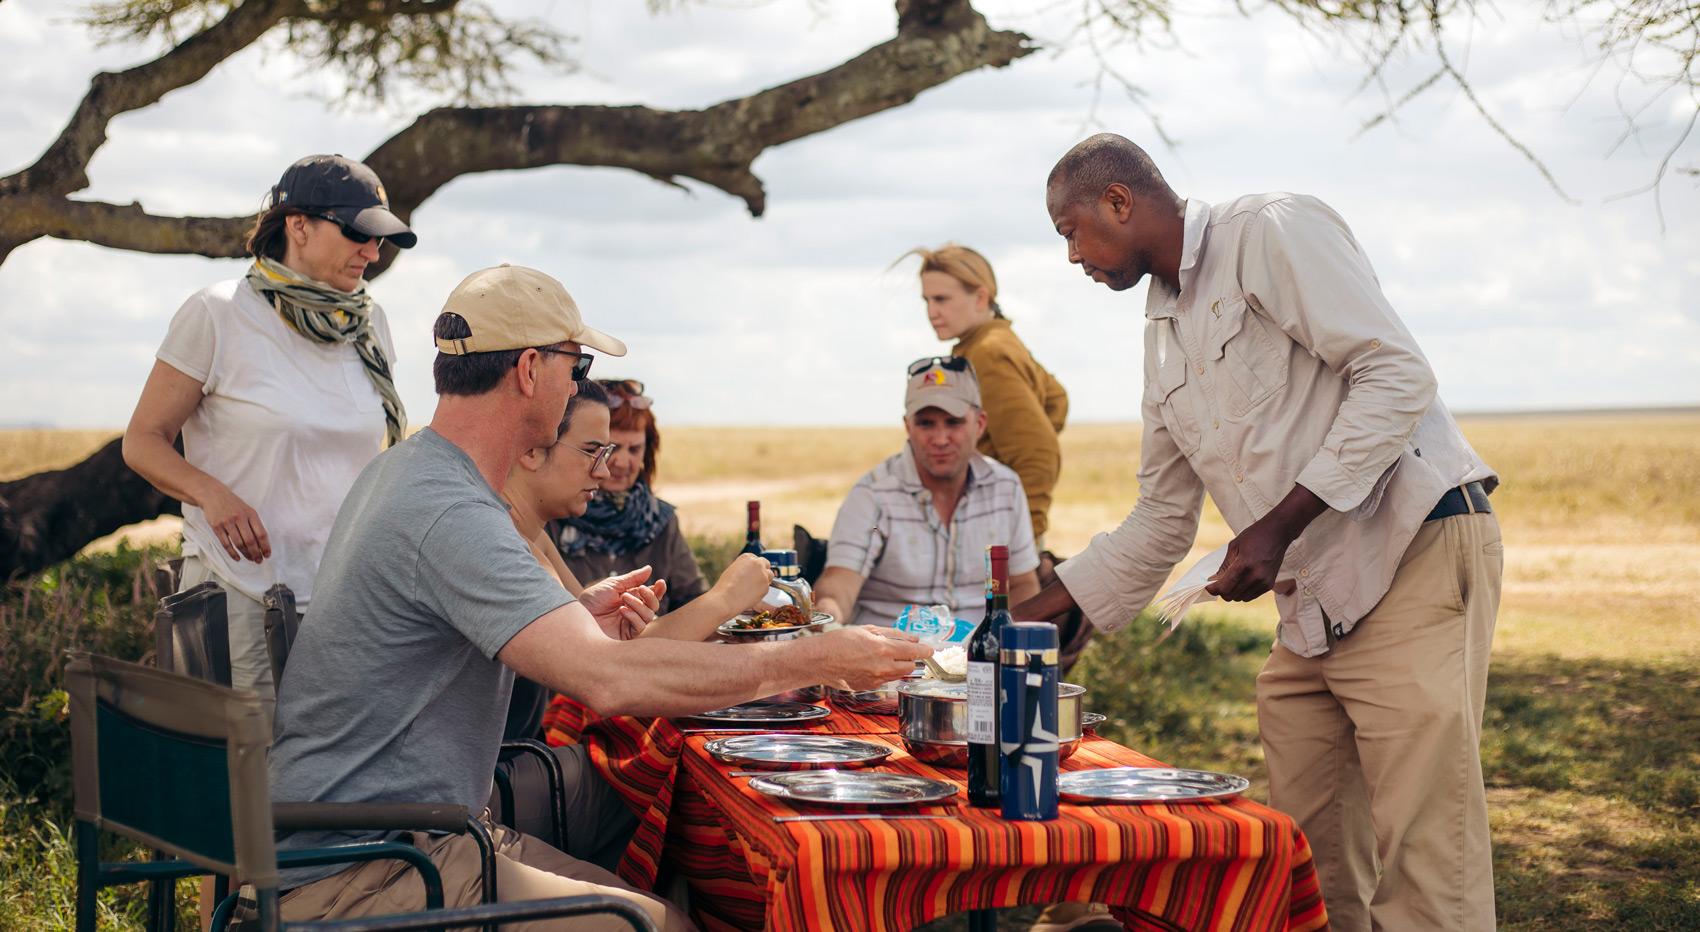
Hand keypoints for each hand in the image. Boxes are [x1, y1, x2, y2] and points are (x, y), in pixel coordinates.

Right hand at [199, 483, 269, 562]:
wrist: (213, 495)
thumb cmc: (233, 504)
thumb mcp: (247, 510)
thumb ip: (254, 524)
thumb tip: (261, 543)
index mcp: (251, 514)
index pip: (261, 533)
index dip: (265, 546)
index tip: (267, 555)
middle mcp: (240, 518)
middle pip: (250, 541)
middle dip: (256, 553)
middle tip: (259, 560)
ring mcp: (227, 522)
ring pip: (239, 543)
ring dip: (246, 554)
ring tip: (250, 559)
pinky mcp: (217, 527)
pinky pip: (226, 543)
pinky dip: (232, 553)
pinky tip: (237, 558)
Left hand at [580, 566, 661, 639]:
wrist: (577, 615)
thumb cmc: (592, 599)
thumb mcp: (613, 585)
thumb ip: (632, 578)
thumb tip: (649, 569)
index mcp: (630, 598)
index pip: (649, 595)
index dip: (658, 590)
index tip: (661, 582)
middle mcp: (632, 611)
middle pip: (653, 606)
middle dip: (650, 596)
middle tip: (641, 589)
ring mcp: (629, 624)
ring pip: (649, 616)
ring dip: (639, 605)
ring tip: (624, 600)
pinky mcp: (626, 636)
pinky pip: (640, 627)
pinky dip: (634, 617)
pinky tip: (623, 611)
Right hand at [711, 553, 774, 613]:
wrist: (726, 598)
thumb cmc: (725, 586)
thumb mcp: (733, 570)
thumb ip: (744, 568)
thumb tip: (751, 573)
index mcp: (747, 557)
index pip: (757, 559)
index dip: (756, 567)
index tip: (753, 573)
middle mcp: (757, 563)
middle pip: (766, 564)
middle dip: (763, 571)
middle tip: (757, 580)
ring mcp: (763, 574)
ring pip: (769, 576)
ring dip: (764, 581)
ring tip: (753, 588)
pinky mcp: (766, 586)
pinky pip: (766, 588)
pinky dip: (761, 591)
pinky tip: (751, 595)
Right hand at [813, 626, 931, 690]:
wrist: (818, 660)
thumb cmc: (838, 642)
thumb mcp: (867, 629)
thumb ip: (892, 634)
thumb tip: (911, 638)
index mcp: (883, 649)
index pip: (915, 652)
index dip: (925, 651)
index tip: (930, 650)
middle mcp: (882, 667)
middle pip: (910, 667)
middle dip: (910, 658)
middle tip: (904, 651)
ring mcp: (876, 680)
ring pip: (898, 675)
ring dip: (898, 666)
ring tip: (883, 656)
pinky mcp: (869, 687)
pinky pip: (885, 680)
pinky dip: (884, 673)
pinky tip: (871, 665)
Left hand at [1205, 518, 1292, 601]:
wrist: (1278, 533)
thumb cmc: (1254, 536)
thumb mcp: (1234, 546)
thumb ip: (1224, 566)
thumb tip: (1213, 580)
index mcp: (1244, 564)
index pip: (1224, 586)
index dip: (1213, 589)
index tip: (1208, 586)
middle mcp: (1255, 576)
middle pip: (1231, 595)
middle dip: (1221, 591)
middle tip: (1218, 582)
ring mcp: (1264, 582)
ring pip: (1240, 598)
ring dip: (1232, 592)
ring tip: (1231, 580)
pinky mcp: (1269, 585)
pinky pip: (1250, 597)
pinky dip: (1242, 593)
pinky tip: (1241, 582)